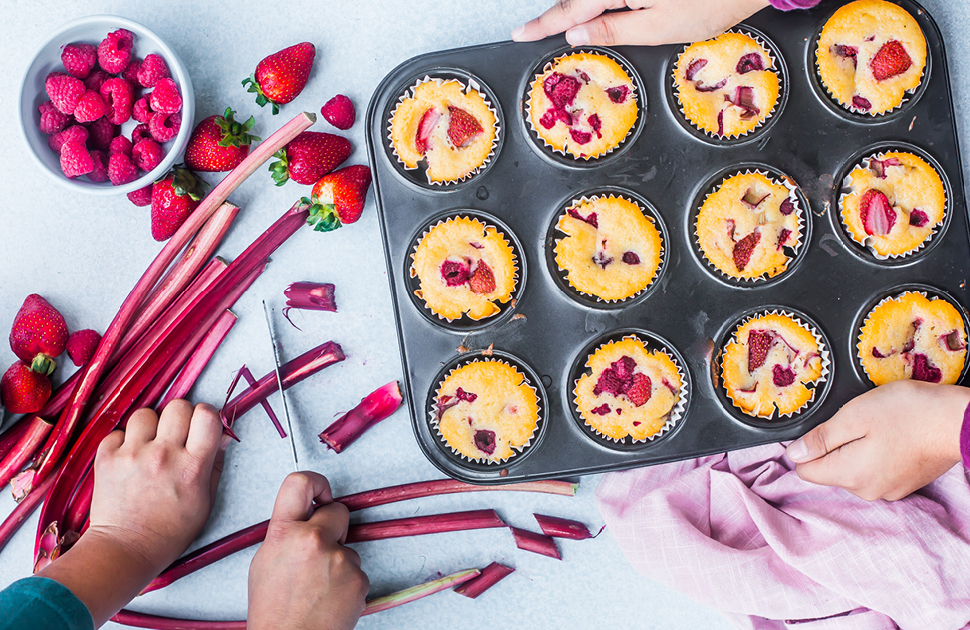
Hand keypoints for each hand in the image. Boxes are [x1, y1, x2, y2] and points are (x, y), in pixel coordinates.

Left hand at [38, 400, 226, 625]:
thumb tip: (221, 434)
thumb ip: (215, 465)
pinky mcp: (106, 459)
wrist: (125, 550)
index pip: (207, 416)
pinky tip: (128, 459)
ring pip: (145, 414)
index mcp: (193, 467)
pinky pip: (117, 432)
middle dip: (179, 417)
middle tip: (174, 435)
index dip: (205, 416)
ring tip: (148, 446)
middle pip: (178, 406)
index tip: (201, 426)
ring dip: (149, 427)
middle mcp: (163, 456)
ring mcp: (133, 455)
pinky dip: (123, 441)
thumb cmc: (170, 530)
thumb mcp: (205, 501)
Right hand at [248, 472, 368, 629]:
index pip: (299, 483)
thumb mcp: (264, 562)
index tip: (321, 492)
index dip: (315, 483)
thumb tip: (305, 518)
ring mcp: (339, 559)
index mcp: (284, 533)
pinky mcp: (358, 578)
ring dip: (338, 560)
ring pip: (347, 546)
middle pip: (338, 511)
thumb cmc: (274, 611)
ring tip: (318, 586)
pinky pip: (356, 569)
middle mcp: (313, 541)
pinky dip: (347, 581)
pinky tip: (329, 597)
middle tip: (319, 549)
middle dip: (333, 525)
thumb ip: (286, 533)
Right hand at [512, 0, 770, 46]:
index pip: (570, 9)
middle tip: (532, 29)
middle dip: (556, 12)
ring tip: (558, 22)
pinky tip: (590, 9)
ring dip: (576, 4)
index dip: (543, 24)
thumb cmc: (713, 1)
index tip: (520, 34)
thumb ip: (612, 30)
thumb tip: (574, 34)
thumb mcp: (660, 28)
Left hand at [787, 380, 969, 500]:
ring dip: (857, 449)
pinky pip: (876, 471)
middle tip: (857, 422)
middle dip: (834, 446)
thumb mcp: (853, 416)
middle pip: (830, 471)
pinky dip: (877, 455)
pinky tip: (893, 437)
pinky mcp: (904, 484)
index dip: (806, 446)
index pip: (805, 470)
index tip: (823, 427)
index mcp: (849, 475)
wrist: (958, 422)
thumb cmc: (909, 413)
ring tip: (879, 427)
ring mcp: (888, 490)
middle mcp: (867, 491)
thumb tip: (794, 453)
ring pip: (854, 470)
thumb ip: (821, 438)